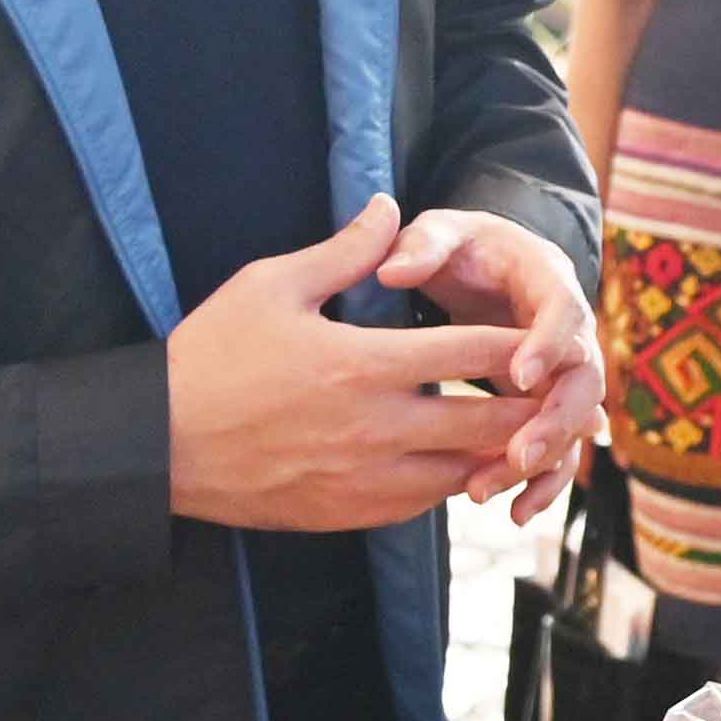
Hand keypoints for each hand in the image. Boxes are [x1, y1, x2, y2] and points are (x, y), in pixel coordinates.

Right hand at [168, 200, 542, 535]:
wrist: (159, 444)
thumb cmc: (211, 356)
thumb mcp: (271, 285)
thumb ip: (343, 251)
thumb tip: (390, 207)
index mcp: (366, 363)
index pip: (475, 350)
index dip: (525, 342)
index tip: (554, 333)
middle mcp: (380, 427)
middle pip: (490, 422)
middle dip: (532, 408)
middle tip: (561, 394)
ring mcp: (367, 479)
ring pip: (465, 473)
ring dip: (497, 453)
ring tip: (524, 433)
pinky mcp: (350, 513)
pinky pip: (425, 505)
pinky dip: (451, 483)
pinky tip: (459, 464)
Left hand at [381, 203, 601, 519]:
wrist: (482, 270)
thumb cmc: (460, 249)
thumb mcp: (442, 233)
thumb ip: (422, 244)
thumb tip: (392, 271)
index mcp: (549, 280)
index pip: (565, 311)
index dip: (549, 344)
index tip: (519, 374)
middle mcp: (570, 332)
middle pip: (584, 381)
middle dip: (555, 422)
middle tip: (519, 453)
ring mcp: (564, 375)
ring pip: (573, 427)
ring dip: (543, 463)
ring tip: (490, 490)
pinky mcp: (549, 407)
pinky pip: (560, 451)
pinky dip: (542, 483)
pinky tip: (514, 513)